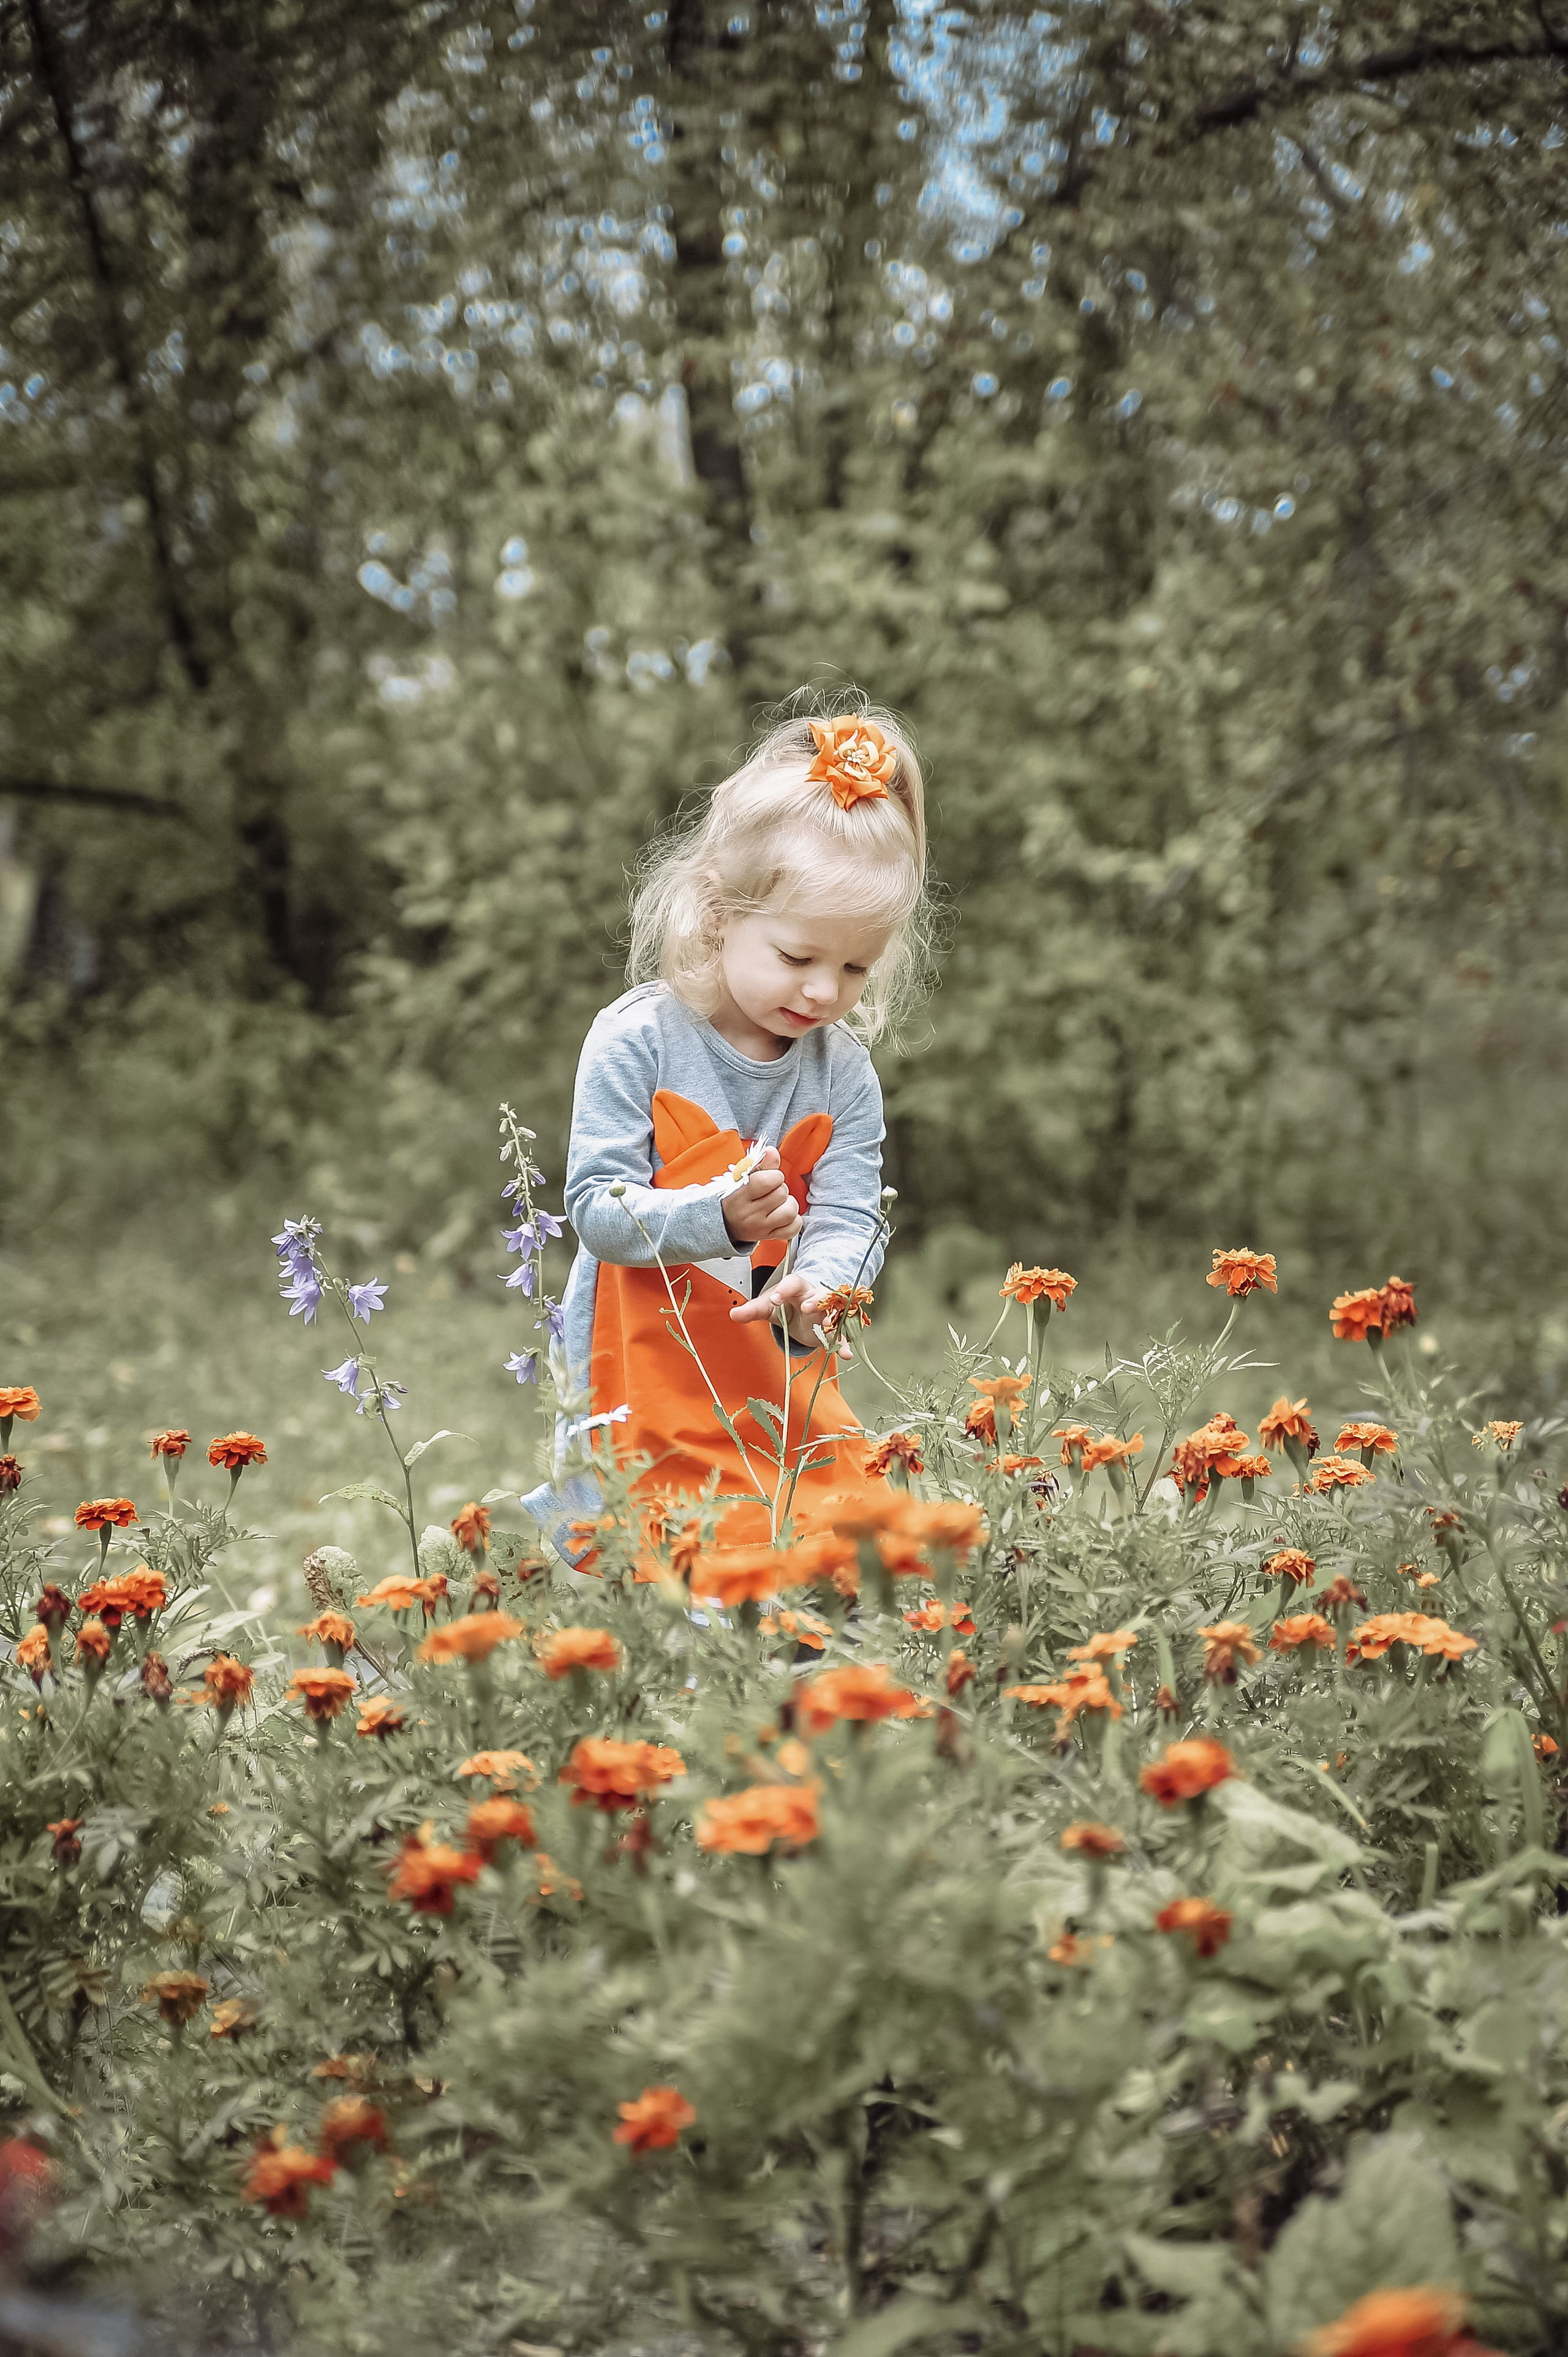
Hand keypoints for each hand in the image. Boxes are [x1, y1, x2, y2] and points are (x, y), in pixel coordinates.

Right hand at [721, 1147, 801, 1247]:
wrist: (724, 1223)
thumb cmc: (735, 1197)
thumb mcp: (742, 1178)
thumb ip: (760, 1163)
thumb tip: (771, 1151)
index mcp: (740, 1196)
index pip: (766, 1181)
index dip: (774, 1175)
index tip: (769, 1178)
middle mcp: (750, 1215)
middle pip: (781, 1194)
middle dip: (780, 1188)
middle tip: (771, 1191)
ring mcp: (760, 1228)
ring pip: (790, 1212)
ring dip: (789, 1204)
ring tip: (779, 1203)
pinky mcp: (769, 1237)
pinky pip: (793, 1228)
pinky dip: (793, 1220)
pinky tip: (782, 1215)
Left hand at [729, 1270, 848, 1355]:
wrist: (801, 1311)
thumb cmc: (784, 1304)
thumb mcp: (768, 1307)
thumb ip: (753, 1310)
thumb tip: (733, 1314)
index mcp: (797, 1287)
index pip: (792, 1283)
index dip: (783, 1290)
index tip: (773, 1299)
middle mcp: (815, 1295)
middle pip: (819, 1293)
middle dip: (814, 1299)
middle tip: (806, 1307)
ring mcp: (826, 1311)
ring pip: (834, 1311)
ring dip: (832, 1318)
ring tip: (829, 1326)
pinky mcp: (832, 1328)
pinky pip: (841, 1335)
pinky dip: (844, 1344)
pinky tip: (846, 1354)